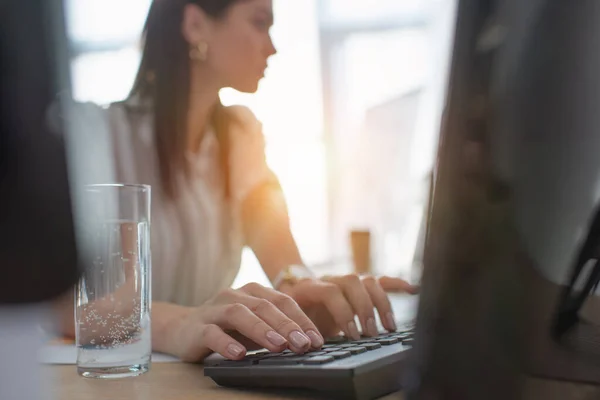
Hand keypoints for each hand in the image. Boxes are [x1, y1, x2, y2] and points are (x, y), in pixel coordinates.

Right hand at [166, 283, 324, 361]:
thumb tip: (308, 344)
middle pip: (264, 306)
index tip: (316, 340)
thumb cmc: (228, 328)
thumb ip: (276, 330)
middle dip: (286, 326)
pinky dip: (227, 343)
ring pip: (240, 314)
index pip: (283, 302)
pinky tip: (239, 354)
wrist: (182, 328)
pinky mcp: (197, 327)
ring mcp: (215, 309)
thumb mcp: (255, 326)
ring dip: (261, 330)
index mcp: (253, 291)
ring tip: (279, 347)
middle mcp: (235, 295)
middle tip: (303, 344)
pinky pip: (213, 333)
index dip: (301, 320)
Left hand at [279, 275, 417, 339]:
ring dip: (381, 303)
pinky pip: (380, 280)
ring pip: (368, 280)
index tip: (352, 335)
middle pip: (353, 282)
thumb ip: (304, 328)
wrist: (293, 293)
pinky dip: (397, 285)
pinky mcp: (359, 285)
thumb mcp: (294, 321)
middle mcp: (331, 278)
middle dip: (365, 309)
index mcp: (311, 287)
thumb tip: (315, 343)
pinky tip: (413, 290)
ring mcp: (347, 280)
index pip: (331, 291)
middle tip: (370, 334)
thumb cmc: (294, 312)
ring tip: (388, 327)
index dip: (343, 312)